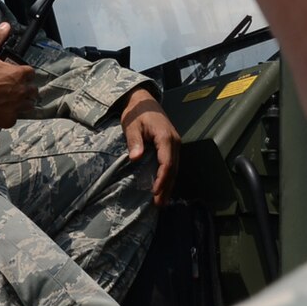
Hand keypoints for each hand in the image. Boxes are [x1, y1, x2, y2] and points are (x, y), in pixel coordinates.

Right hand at [0, 23, 35, 127]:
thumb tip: (5, 25)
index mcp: (18, 74)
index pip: (31, 72)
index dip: (24, 72)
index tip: (16, 74)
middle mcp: (20, 91)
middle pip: (32, 90)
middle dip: (26, 88)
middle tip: (13, 88)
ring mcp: (15, 107)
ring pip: (28, 106)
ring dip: (22, 102)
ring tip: (11, 100)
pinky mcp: (7, 120)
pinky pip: (15, 118)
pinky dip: (10, 115)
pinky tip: (1, 110)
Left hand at [120, 89, 179, 204]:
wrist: (144, 101)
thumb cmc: (136, 113)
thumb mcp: (131, 125)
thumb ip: (134, 142)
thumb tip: (136, 158)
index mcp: (165, 137)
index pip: (166, 162)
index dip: (162, 179)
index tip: (155, 191)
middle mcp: (174, 141)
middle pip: (173, 169)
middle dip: (166, 187)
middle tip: (159, 204)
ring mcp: (175, 143)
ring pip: (174, 168)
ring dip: (168, 184)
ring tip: (162, 201)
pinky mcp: (172, 145)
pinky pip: (172, 163)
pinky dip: (168, 176)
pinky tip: (163, 187)